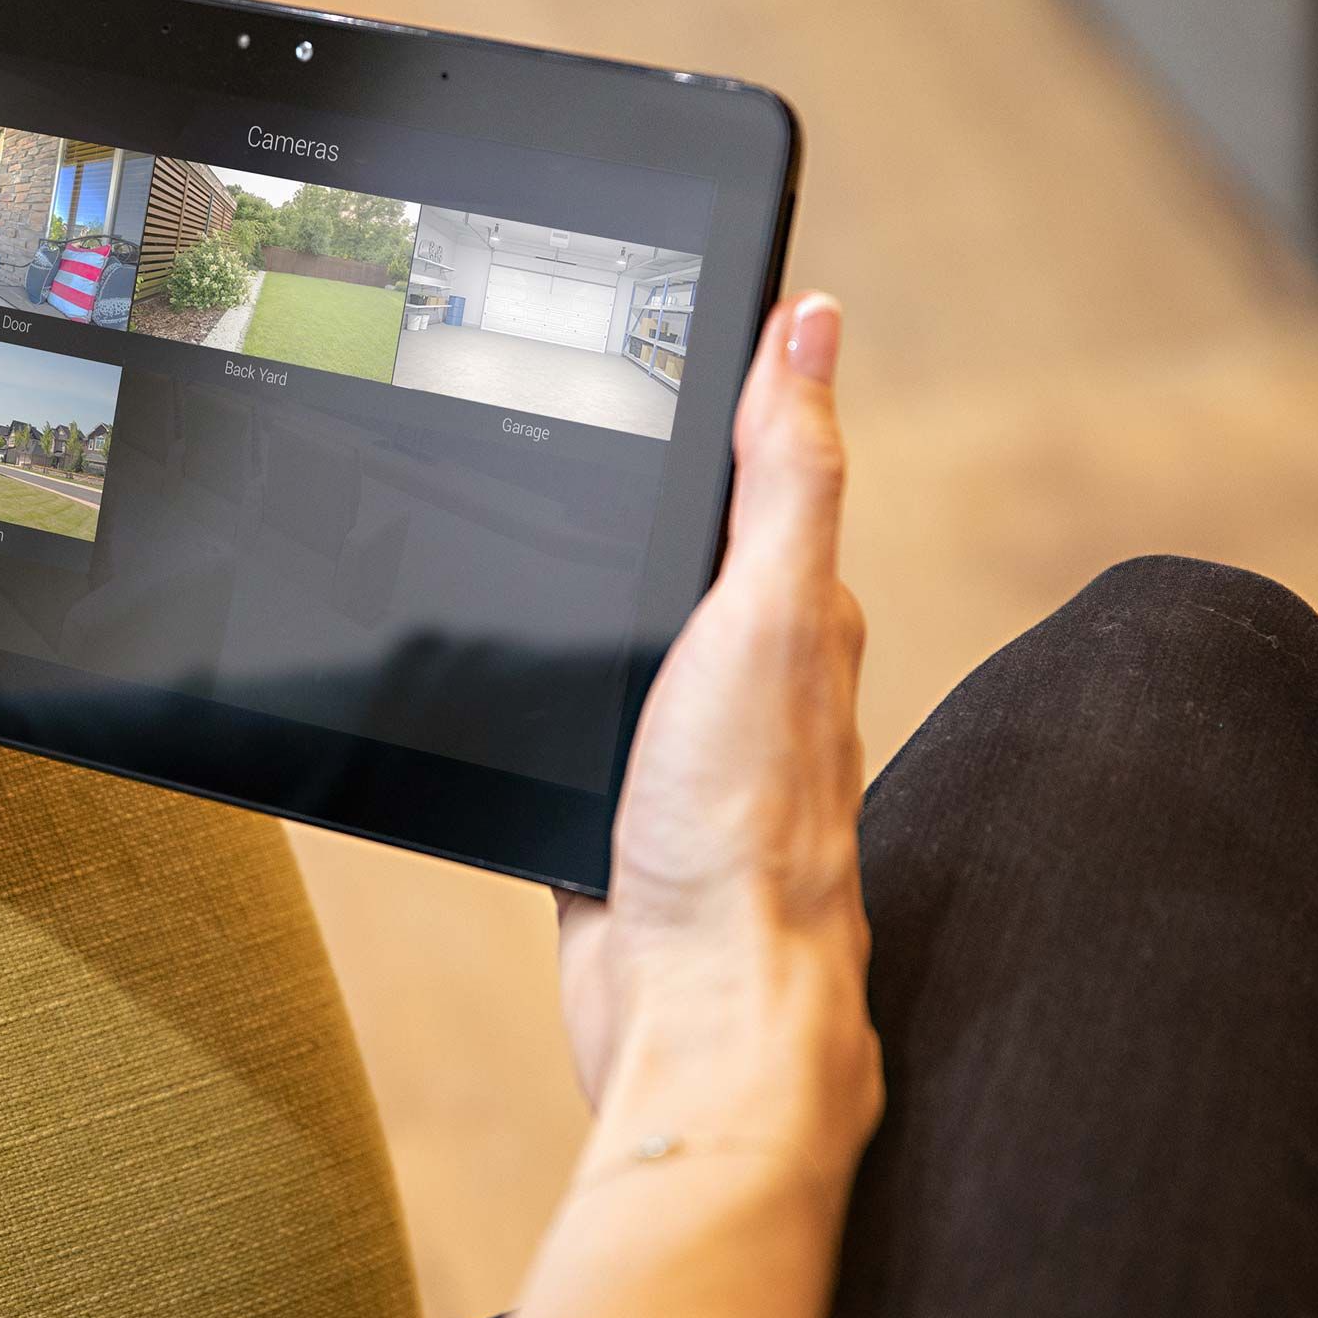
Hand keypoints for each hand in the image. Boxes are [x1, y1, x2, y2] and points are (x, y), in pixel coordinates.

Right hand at [556, 292, 880, 1154]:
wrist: (691, 1012)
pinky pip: (570, 718)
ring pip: (623, 631)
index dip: (722, 387)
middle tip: (558, 386)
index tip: (666, 305)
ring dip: (583, 583)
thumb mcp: (767, 618)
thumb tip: (812, 320)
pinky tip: (504, 661)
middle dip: (637, 480)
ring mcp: (676, 746)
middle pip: (687, 545)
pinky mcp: (612, 810)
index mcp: (798, 614)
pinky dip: (542, 682)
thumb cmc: (744, 831)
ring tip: (521, 507)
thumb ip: (785, 476)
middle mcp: (748, 674)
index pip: (763, 468)